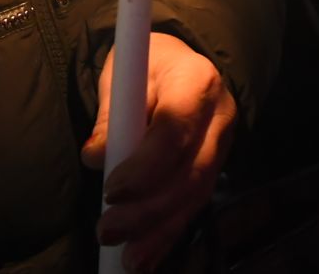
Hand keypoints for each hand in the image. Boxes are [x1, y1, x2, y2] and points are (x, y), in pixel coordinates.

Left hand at [81, 32, 235, 272]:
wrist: (181, 64)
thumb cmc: (147, 65)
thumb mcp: (124, 74)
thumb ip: (111, 115)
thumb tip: (95, 158)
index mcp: (196, 81)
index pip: (175, 129)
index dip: (145, 167)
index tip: (112, 191)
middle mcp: (219, 116)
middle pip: (190, 173)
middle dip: (148, 210)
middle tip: (107, 231)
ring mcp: (223, 145)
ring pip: (196, 196)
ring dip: (160, 232)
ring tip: (128, 260)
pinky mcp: (217, 168)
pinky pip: (195, 205)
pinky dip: (169, 233)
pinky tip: (148, 257)